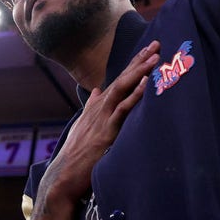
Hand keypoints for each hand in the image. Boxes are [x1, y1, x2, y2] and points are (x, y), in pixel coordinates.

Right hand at [25, 40, 160, 219]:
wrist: (64, 176)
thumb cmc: (76, 155)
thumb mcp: (83, 126)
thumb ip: (92, 108)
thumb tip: (98, 91)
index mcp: (97, 107)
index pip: (118, 80)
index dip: (133, 65)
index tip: (147, 51)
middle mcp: (99, 108)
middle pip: (122, 78)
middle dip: (139, 60)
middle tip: (155, 43)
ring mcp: (102, 118)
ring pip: (123, 88)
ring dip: (139, 72)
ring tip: (154, 57)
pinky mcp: (107, 132)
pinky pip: (123, 109)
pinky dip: (135, 95)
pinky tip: (146, 84)